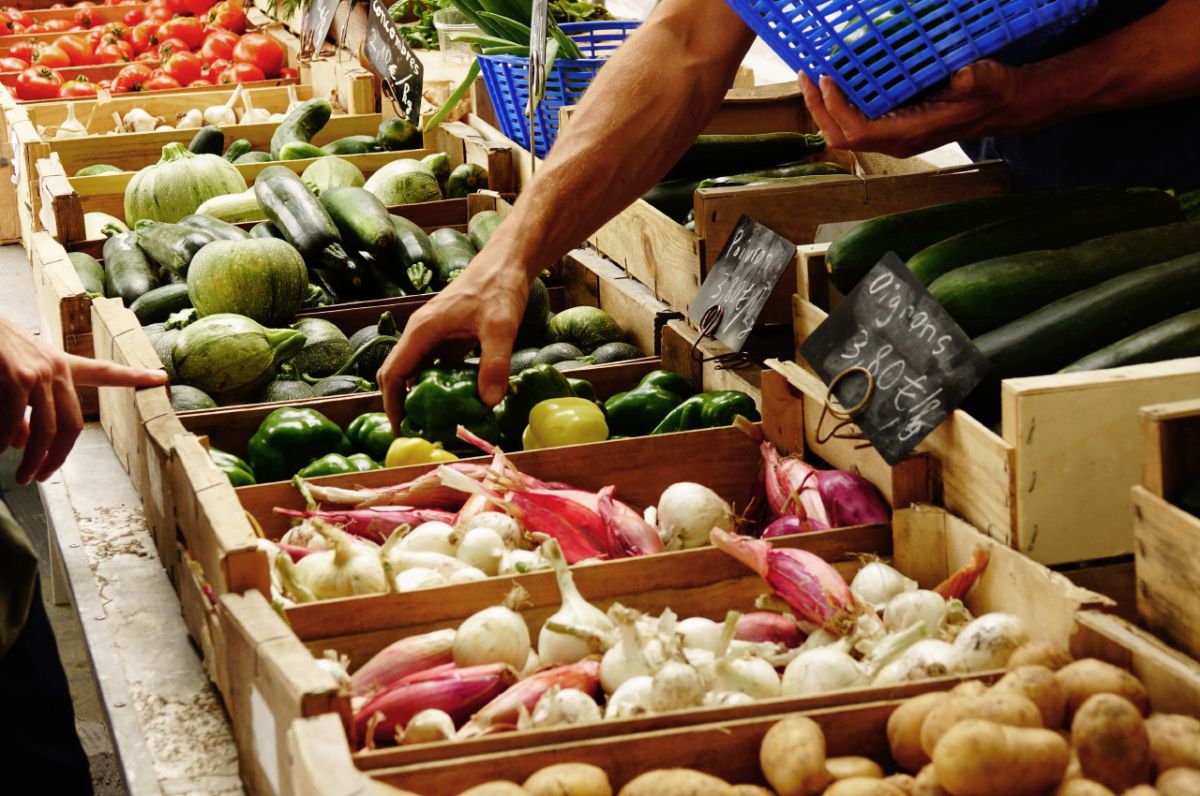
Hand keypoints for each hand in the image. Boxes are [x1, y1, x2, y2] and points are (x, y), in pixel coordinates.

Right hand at [0, 318, 166, 483]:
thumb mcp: (13, 382)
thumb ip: (22, 414)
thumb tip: (23, 443)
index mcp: (60, 365)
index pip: (103, 371)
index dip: (134, 376)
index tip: (161, 377)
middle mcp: (55, 368)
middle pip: (72, 425)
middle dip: (58, 457)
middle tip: (43, 477)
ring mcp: (37, 372)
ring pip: (45, 431)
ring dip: (33, 460)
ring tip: (23, 477)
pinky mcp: (16, 377)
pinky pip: (12, 423)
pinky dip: (2, 442)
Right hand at [377, 255, 529, 432]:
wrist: (509, 261)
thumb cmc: (499, 287)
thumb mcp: (500, 327)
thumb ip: (494, 364)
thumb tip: (489, 402)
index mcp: (422, 331)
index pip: (392, 373)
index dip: (392, 404)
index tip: (401, 430)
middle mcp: (422, 333)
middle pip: (399, 374)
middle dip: (403, 404)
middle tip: (418, 433)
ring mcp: (435, 334)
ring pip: (419, 371)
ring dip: (422, 396)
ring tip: (435, 423)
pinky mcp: (451, 336)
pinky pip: (438, 366)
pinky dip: (442, 384)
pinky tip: (459, 401)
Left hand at [799, 59, 1021, 157]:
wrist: (1002, 106)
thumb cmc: (994, 92)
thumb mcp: (990, 80)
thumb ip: (976, 78)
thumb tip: (962, 75)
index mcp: (911, 133)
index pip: (859, 132)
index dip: (837, 109)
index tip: (826, 78)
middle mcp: (895, 141)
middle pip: (841, 136)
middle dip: (818, 109)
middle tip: (804, 75)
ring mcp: (892, 137)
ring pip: (844, 132)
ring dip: (823, 107)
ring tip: (810, 77)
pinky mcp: (893, 127)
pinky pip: (855, 122)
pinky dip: (839, 104)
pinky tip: (835, 80)